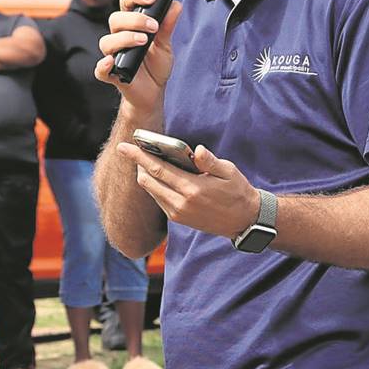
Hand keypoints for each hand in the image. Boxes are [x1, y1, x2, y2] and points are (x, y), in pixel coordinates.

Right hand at [96, 0, 180, 115]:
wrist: (154, 92)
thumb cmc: (156, 66)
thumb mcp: (165, 45)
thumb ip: (168, 26)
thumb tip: (175, 5)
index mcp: (131, 26)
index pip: (126, 3)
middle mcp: (119, 37)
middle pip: (115, 19)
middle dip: (134, 19)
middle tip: (153, 26)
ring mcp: (114, 55)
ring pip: (107, 41)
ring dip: (125, 38)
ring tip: (143, 41)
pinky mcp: (112, 74)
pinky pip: (100, 69)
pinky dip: (103, 66)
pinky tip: (111, 62)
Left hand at [115, 140, 260, 238]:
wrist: (244, 221)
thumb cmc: (238, 192)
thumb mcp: (228, 172)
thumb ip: (209, 161)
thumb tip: (197, 151)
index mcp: (192, 189)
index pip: (158, 169)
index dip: (138, 156)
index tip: (124, 147)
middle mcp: (181, 203)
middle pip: (147, 180)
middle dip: (139, 164)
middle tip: (138, 150)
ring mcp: (178, 213)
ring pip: (150, 191)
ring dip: (146, 175)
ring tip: (150, 161)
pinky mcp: (178, 219)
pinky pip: (158, 199)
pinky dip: (155, 186)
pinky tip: (161, 177)